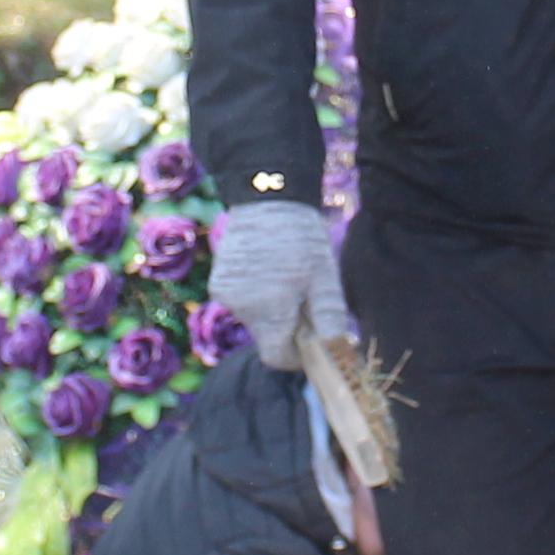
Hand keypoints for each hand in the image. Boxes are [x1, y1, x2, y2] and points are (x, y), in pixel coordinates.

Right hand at [207, 199, 348, 367]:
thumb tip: (337, 351)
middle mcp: (241, 308)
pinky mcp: (217, 283)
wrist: (267, 197)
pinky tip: (267, 270)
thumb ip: (329, 318)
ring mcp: (225, 295)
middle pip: (266, 338)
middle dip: (286, 327)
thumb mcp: (325, 277)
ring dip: (271, 310)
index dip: (296, 356)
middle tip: (303, 298)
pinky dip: (256, 296)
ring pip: (254, 320)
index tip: (311, 340)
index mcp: (269, 310)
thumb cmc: (302, 238)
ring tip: (285, 279)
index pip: (276, 357)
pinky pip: (241, 303)